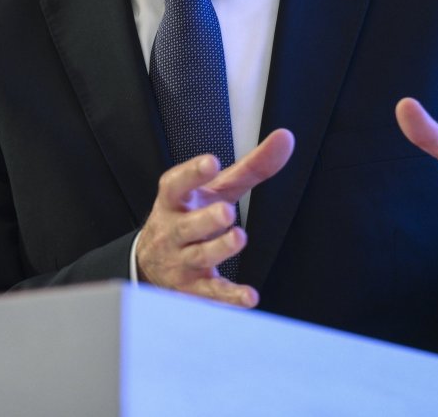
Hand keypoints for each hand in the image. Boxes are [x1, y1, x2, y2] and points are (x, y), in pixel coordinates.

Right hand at [134, 128, 294, 306]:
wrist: (152, 261)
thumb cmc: (192, 214)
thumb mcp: (217, 189)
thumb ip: (251, 167)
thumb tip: (286, 138)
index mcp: (176, 200)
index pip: (177, 184)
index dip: (192, 174)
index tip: (211, 163)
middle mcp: (174, 230)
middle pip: (188, 226)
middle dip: (207, 219)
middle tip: (227, 211)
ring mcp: (181, 261)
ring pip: (198, 257)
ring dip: (218, 250)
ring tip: (238, 239)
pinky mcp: (192, 289)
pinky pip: (211, 294)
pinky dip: (229, 298)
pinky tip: (249, 297)